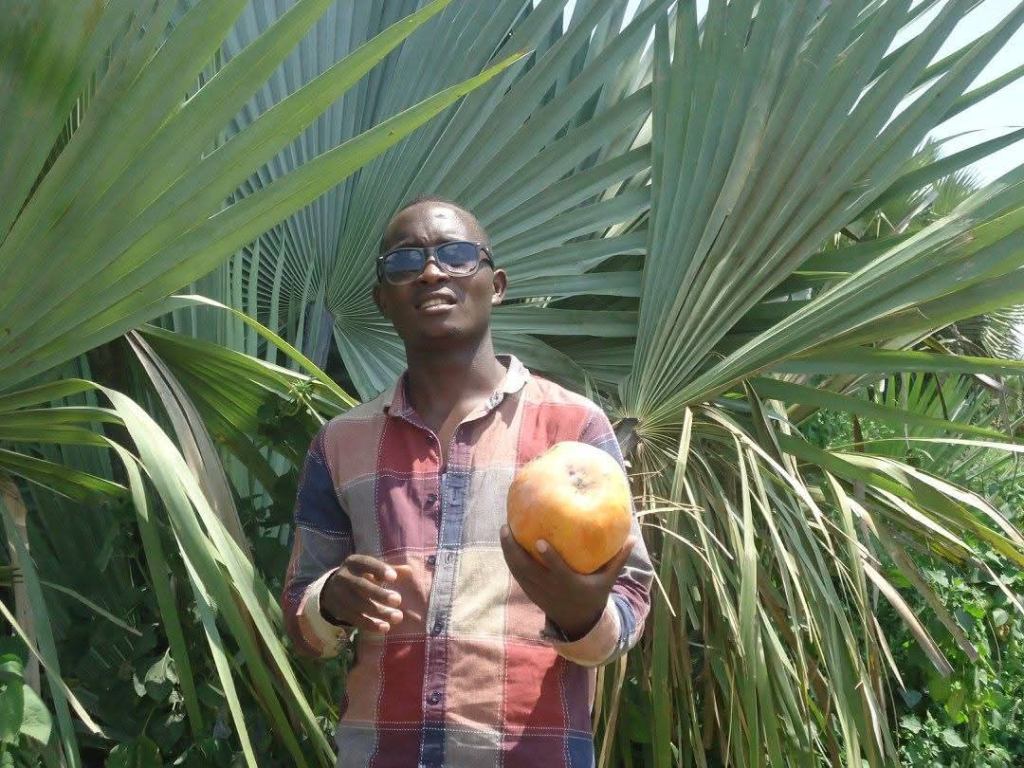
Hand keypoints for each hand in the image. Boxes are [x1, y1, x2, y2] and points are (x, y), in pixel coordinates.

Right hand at [320, 554, 403, 632]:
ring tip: (397, 617)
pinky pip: (355, 619)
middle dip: (379, 594)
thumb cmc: (360, 575)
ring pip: (358, 605)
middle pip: (361, 586)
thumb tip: (409, 571)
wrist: (332, 589)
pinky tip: (385, 627)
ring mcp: (338, 595)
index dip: (379, 569)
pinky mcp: (339, 611)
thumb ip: (390, 570)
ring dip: (379, 612)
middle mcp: (343, 577)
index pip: (366, 563)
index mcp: (353, 562)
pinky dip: (370, 624)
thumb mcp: (371, 569)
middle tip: (398, 600)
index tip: (394, 577)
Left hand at [500, 525, 633, 639]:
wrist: (578, 623)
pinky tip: (507, 543)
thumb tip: (632, 538)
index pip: (557, 571)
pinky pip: (517, 575)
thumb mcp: (607, 581)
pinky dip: (510, 560)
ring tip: (504, 530)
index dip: (548, 557)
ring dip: (508, 552)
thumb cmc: (594, 595)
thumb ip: (617, 560)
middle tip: (508, 527)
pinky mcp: (531, 593)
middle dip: (514, 549)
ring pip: (518, 571)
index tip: (539, 540)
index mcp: (569, 584)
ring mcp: (538, 592)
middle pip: (527, 569)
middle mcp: (550, 589)